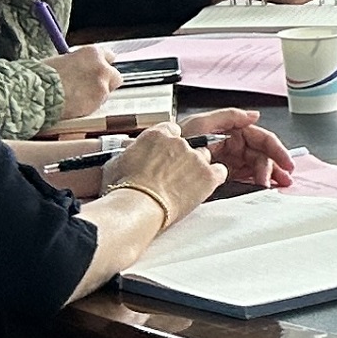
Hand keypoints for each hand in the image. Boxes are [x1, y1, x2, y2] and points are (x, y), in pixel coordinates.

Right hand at [46, 45, 119, 125]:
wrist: (37, 93)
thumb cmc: (42, 76)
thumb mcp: (60, 60)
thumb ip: (75, 62)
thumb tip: (77, 66)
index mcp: (92, 53)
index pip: (108, 56)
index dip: (101, 64)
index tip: (96, 70)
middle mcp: (101, 68)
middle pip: (113, 76)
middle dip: (105, 81)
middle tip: (90, 87)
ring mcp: (102, 86)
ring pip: (106, 92)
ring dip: (95, 95)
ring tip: (76, 98)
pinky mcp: (98, 103)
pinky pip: (97, 105)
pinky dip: (89, 106)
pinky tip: (75, 106)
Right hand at [99, 125, 218, 229]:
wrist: (136, 206)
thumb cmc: (123, 189)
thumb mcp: (116, 164)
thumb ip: (130, 155)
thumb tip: (127, 157)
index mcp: (156, 136)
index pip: (171, 131)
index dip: (169, 145)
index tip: (166, 156)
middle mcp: (178, 142)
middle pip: (189, 145)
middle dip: (183, 159)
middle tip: (172, 176)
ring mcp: (195, 158)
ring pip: (204, 158)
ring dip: (197, 170)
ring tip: (183, 186)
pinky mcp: (208, 175)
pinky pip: (220, 171)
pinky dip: (213, 179)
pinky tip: (201, 188)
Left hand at [176, 107, 293, 193]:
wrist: (155, 177)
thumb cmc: (171, 149)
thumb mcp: (199, 125)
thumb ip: (228, 116)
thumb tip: (254, 115)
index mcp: (227, 133)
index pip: (258, 138)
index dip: (275, 148)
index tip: (285, 162)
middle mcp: (229, 147)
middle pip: (260, 154)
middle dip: (274, 165)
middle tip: (282, 178)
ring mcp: (226, 163)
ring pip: (255, 168)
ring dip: (267, 175)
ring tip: (269, 185)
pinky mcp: (220, 179)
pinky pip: (243, 179)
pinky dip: (254, 183)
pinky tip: (260, 188)